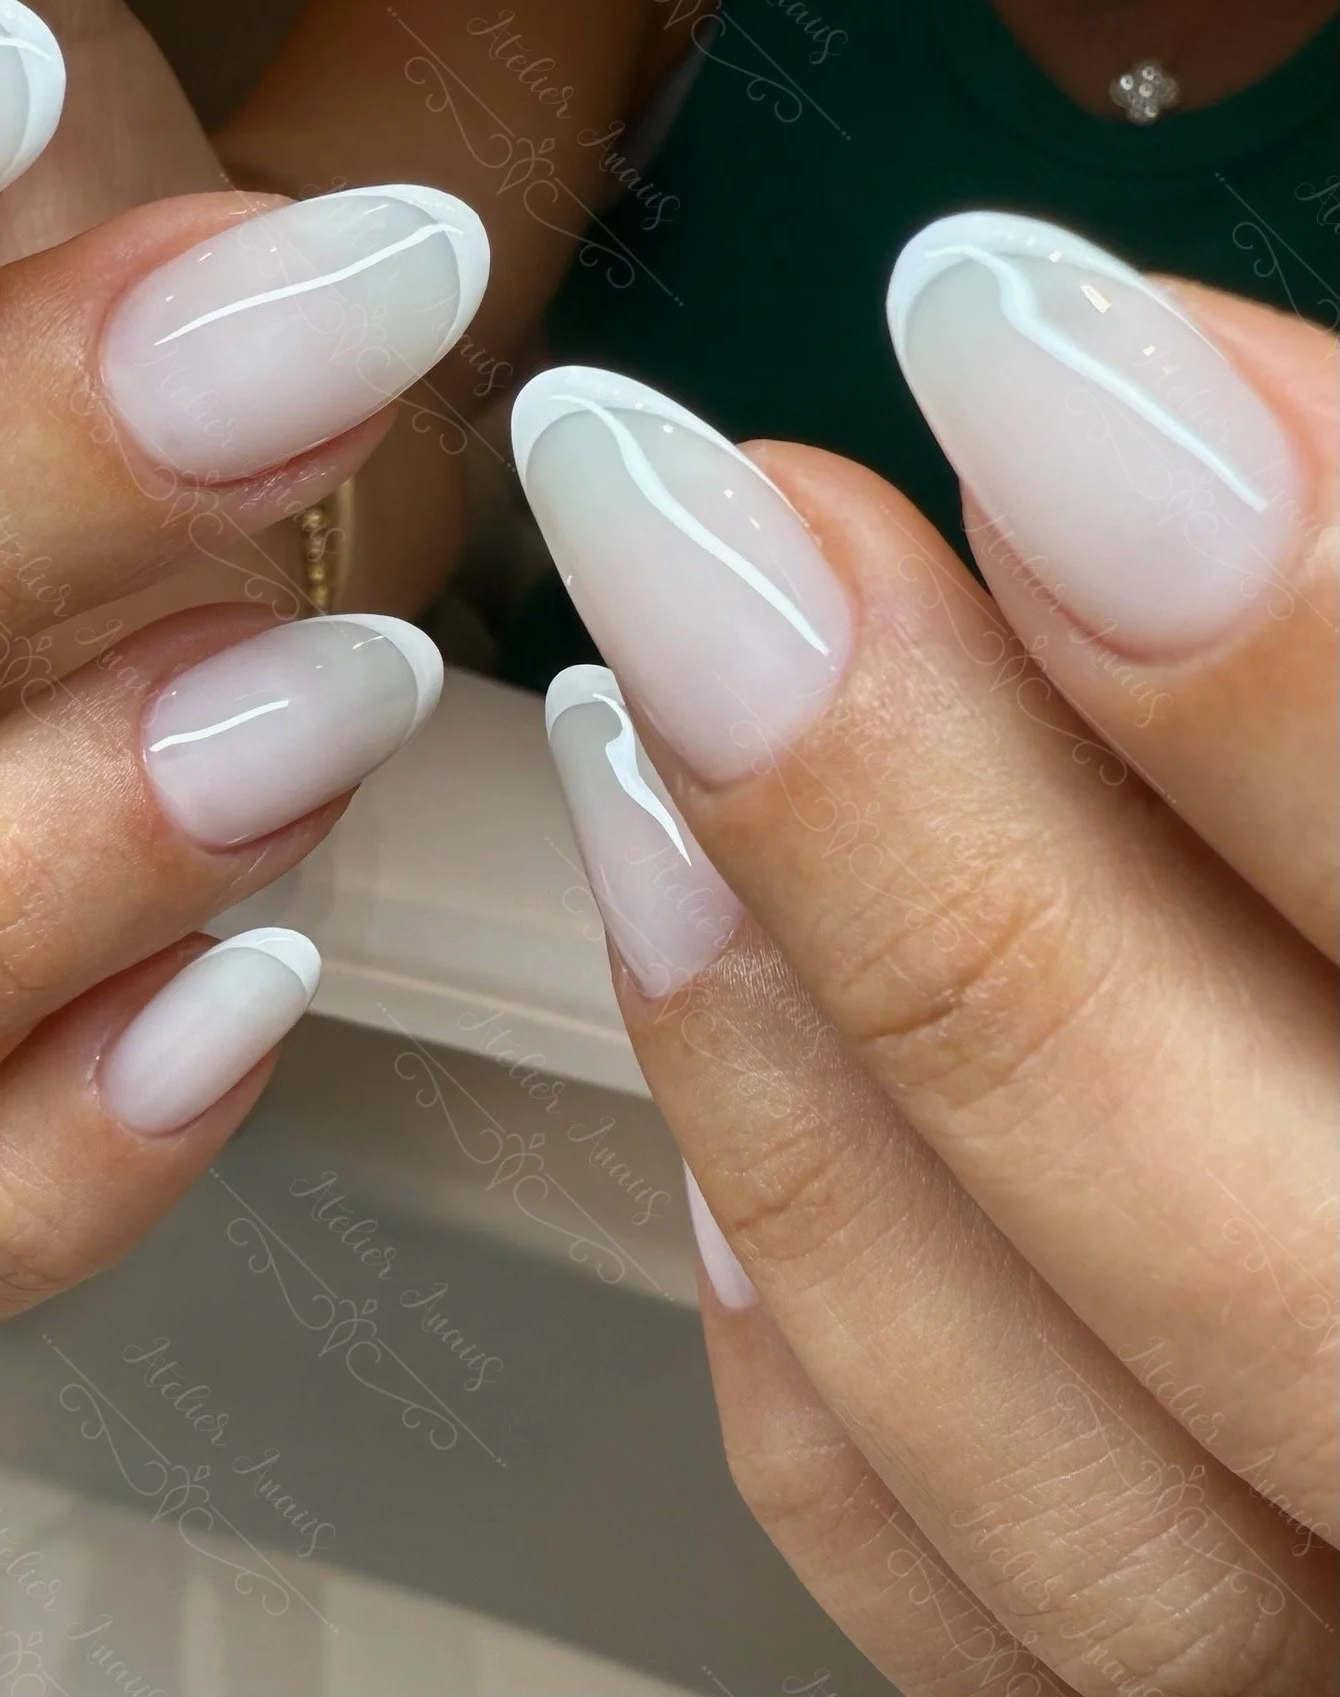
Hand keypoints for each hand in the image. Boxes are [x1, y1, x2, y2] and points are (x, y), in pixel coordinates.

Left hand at [518, 214, 1335, 1693]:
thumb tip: (1125, 402)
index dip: (1296, 636)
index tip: (1005, 335)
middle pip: (1251, 1237)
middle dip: (930, 847)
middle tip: (700, 517)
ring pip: (1062, 1465)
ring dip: (796, 1068)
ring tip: (632, 731)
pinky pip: (956, 1603)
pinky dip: (811, 1333)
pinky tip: (718, 1027)